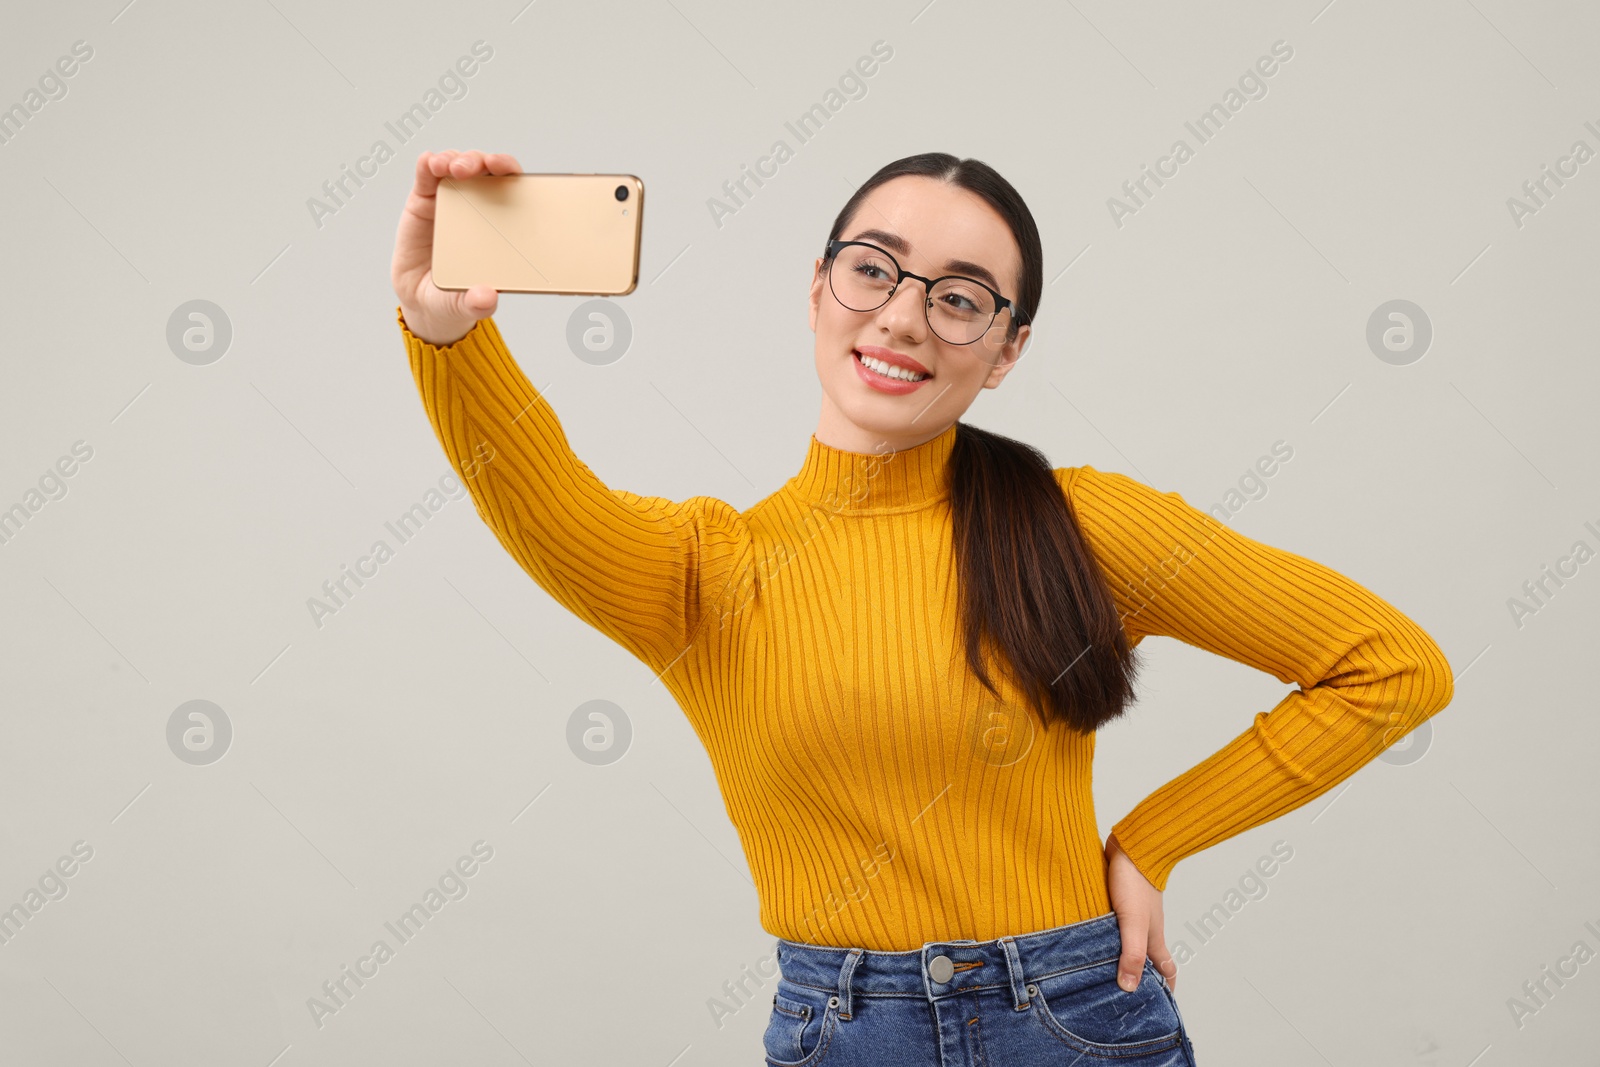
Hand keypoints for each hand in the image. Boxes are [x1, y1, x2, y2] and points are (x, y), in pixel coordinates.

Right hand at [391, 149, 521, 345]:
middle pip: (485, 171)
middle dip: (481, 160)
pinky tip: (429, 162)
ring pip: (456, 167)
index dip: (510, 172)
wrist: (425, 302)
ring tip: (447, 166)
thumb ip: (477, 303)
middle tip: (475, 165)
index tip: (504, 168)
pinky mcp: (424, 201)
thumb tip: (487, 298)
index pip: (512, 188)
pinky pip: (427, 177)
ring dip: (454, 159)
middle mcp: (479, 206)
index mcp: (502, 225)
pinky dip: (428, 164)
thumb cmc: (457, 297)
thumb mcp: (466, 305)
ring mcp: (451, 200)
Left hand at [1105, 832, 1178, 993]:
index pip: (1166, 970)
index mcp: (1154, 939)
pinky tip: (1089, 939)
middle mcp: (1145, 929)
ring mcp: (1132, 915)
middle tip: (1122, 994)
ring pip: (1128, 942)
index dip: (1164, 990)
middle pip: (1146, 959)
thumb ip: (1131, 954)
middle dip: (1138, 977)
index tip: (1159, 1008)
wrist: (1130, 846)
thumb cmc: (1136, 883)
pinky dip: (1105, 936)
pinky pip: (1113, 925)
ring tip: (1100, 971)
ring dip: (1118, 956)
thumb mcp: (1133, 924)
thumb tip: (1129, 988)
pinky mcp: (1118, 901)